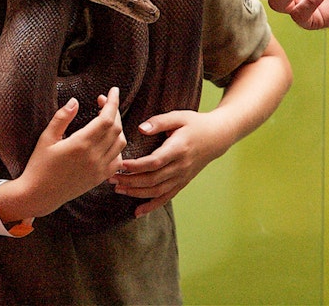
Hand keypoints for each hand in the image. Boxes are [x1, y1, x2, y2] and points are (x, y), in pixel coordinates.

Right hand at [15, 87, 125, 217]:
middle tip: (103, 102)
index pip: (106, 119)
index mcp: (81, 144)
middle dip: (113, 111)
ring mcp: (99, 169)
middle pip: (116, 128)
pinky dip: (118, 146)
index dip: (112, 102)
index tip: (113, 90)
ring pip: (121, 143)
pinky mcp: (100, 178)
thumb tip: (75, 101)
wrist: (39, 195)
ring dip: (117, 128)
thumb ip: (62, 118)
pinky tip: (107, 140)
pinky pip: (118, 160)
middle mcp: (94, 157)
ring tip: (105, 119)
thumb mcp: (46, 138)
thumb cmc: (39, 165)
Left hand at [111, 110, 226, 216]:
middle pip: (153, 179)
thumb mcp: (178, 117)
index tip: (121, 164)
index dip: (137, 165)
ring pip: (158, 191)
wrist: (217, 137)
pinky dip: (152, 206)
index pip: (155, 161)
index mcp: (179, 148)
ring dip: (137, 193)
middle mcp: (181, 166)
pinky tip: (138, 212)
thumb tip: (140, 128)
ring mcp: (182, 177)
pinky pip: (166, 197)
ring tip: (118, 189)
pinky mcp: (182, 183)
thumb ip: (159, 122)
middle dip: (130, 181)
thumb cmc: (194, 124)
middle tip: (111, 178)